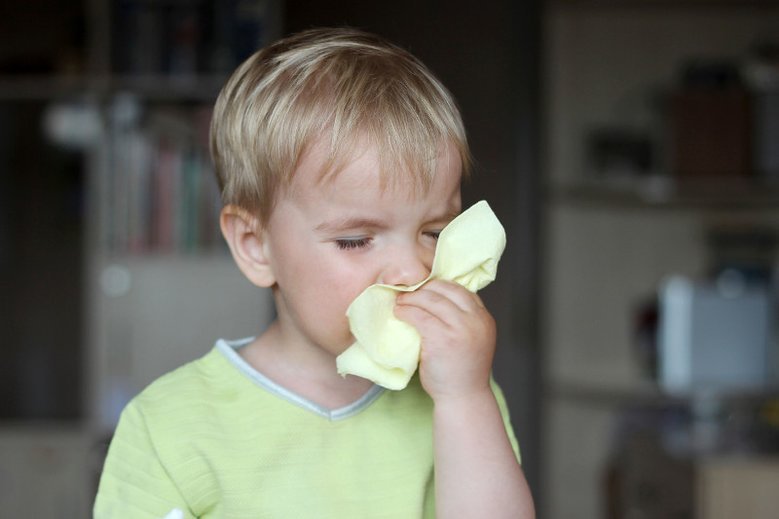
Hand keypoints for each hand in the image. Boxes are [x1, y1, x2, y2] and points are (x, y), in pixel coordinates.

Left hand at [394, 280, 495, 400]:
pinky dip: (406, 311)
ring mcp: (460, 328)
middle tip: (408, 292)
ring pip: (430, 299)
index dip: (439, 286)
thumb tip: (433, 299)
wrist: (462, 398)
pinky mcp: (442, 338)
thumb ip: (461, 320)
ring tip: (400, 301)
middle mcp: (476, 320)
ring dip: (411, 298)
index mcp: (484, 318)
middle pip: (445, 289)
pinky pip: (420, 315)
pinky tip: (399, 313)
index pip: (460, 289)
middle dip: (423, 288)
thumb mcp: (471, 339)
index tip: (423, 289)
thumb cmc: (461, 371)